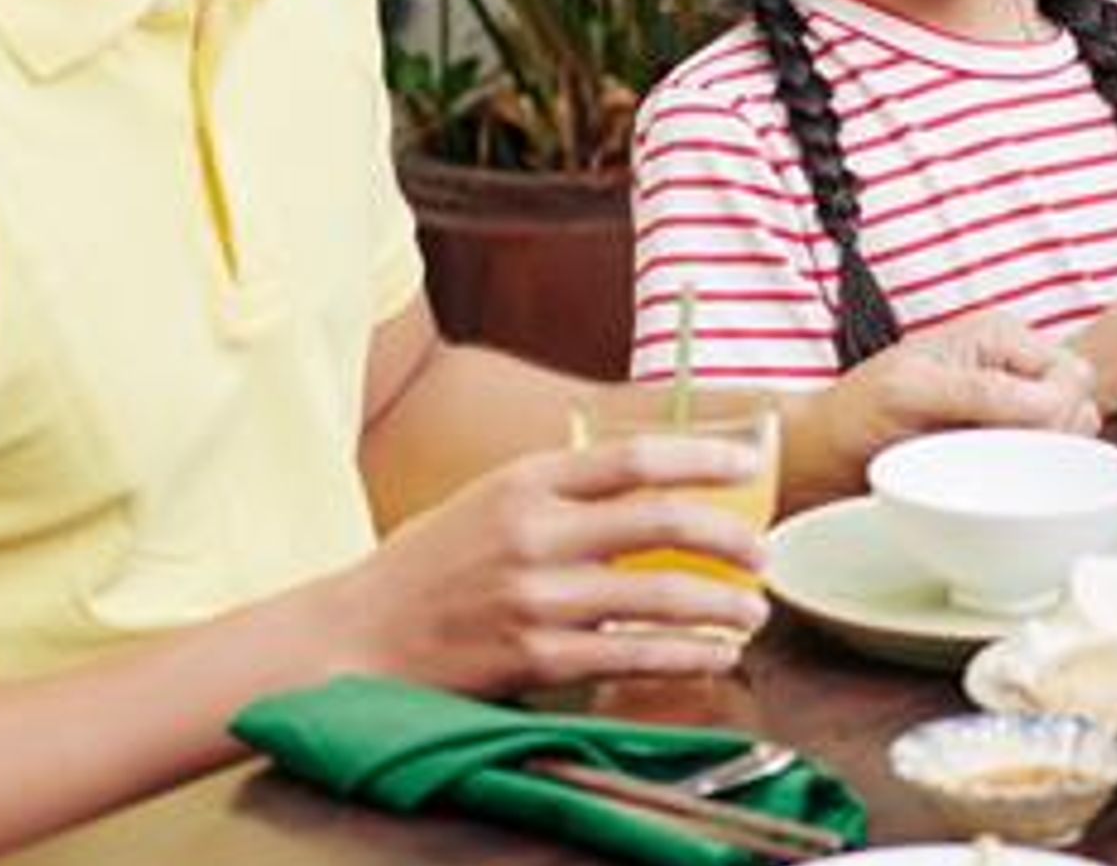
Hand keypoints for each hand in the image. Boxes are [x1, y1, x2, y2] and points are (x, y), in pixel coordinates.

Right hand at [334, 438, 769, 691]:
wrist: (354, 638)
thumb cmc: (428, 567)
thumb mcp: (488, 500)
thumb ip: (562, 490)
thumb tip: (651, 481)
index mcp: (526, 482)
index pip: (635, 458)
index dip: (705, 458)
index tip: (751, 464)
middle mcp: (534, 533)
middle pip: (661, 522)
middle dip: (731, 537)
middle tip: (762, 553)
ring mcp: (534, 599)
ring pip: (658, 596)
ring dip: (721, 606)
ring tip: (753, 612)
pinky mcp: (532, 659)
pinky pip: (630, 656)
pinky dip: (685, 656)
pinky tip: (714, 655)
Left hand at [797, 311, 1098, 495]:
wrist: (817, 456)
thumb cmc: (851, 415)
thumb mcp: (911, 391)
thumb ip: (980, 392)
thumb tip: (1048, 405)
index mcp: (998, 336)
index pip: (1070, 374)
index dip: (1055, 412)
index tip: (1020, 441)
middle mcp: (1011, 367)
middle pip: (1079, 403)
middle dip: (1051, 437)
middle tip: (998, 457)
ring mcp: (1007, 408)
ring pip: (1069, 436)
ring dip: (1037, 459)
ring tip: (986, 467)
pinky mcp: (998, 445)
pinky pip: (1041, 462)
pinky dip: (1026, 475)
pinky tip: (991, 481)